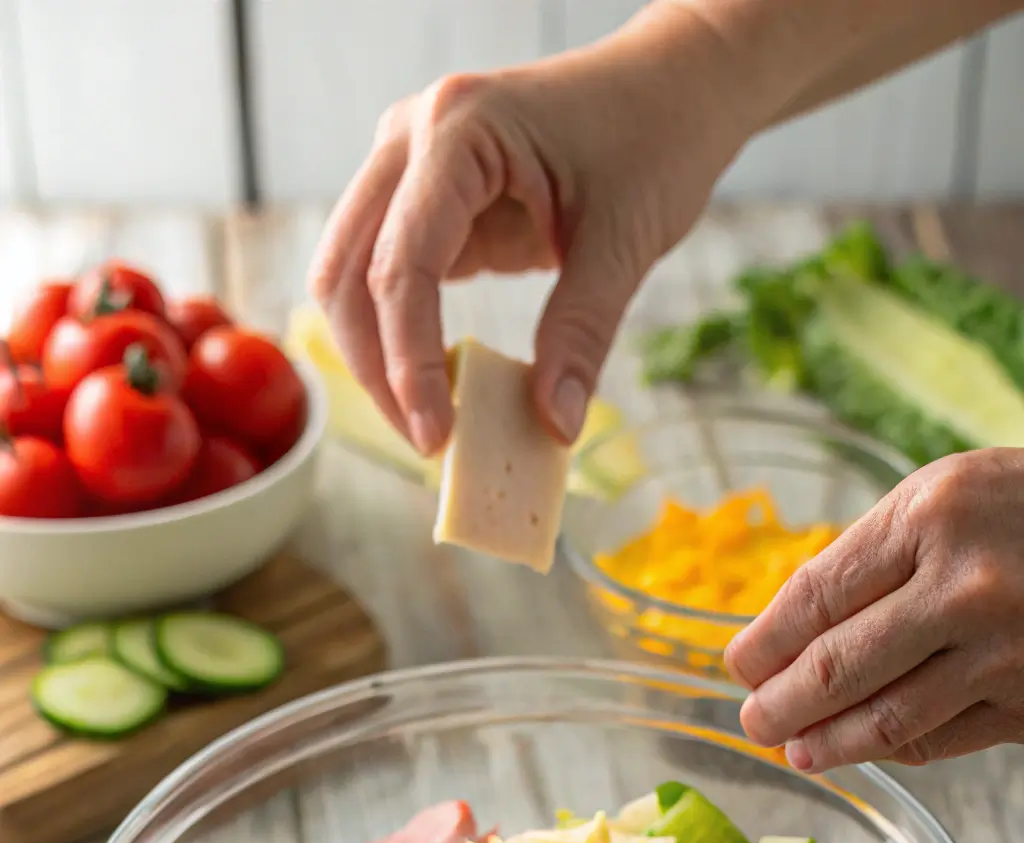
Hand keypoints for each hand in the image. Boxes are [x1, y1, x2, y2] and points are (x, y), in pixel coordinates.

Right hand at [308, 4, 744, 454]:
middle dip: (377, 368)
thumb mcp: (625, 242)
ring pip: (350, 277)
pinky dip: (403, 337)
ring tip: (430, 421)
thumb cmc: (653, 140)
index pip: (402, 263)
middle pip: (347, 272)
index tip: (437, 436)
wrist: (671, 89)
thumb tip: (552, 425)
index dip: (409, 362)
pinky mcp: (423, 201)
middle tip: (428, 442)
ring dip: (378, 357)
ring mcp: (408, 165)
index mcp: (458, 129)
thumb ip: (581, 335)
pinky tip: (443, 385)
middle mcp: (412, 137)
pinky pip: (387, 277)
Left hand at [725, 449, 1023, 768]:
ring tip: (795, 748)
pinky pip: (941, 739)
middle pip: (836, 667)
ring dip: (826, 743)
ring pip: (886, 720)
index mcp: (932, 515)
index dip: (763, 643)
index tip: (740, 665)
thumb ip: (877, 556)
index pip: (814, 596)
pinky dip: (893, 749)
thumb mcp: (954, 496)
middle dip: (779, 704)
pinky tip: (863, 748)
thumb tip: (787, 632)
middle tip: (754, 720)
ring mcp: (1005, 652)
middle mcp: (965, 585)